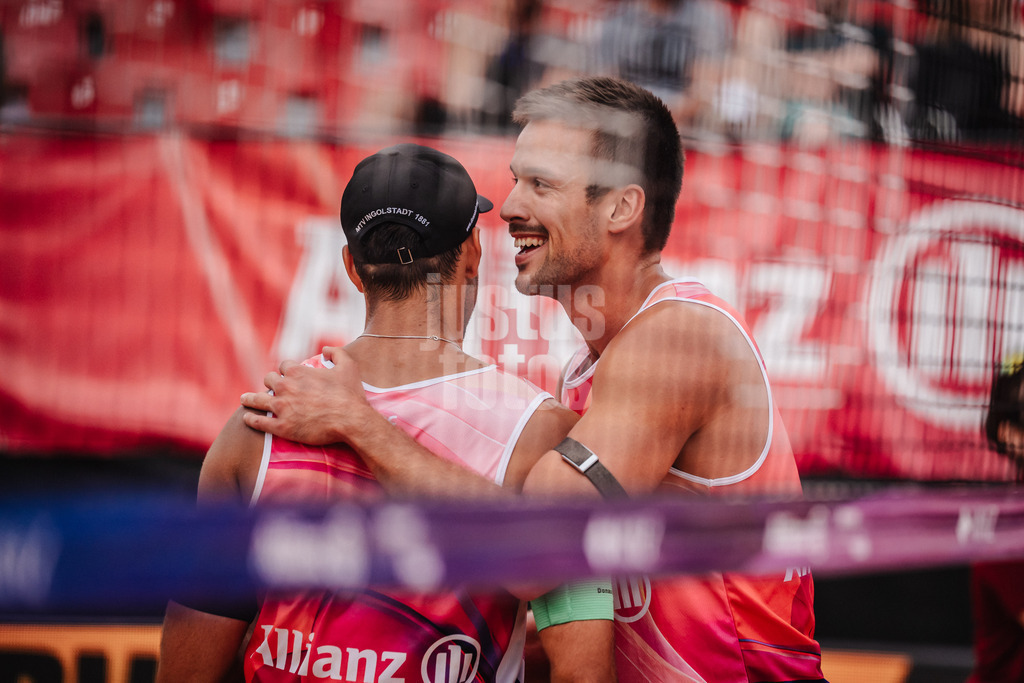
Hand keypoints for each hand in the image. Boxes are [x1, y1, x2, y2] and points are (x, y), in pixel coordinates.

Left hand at [239, 346, 372, 444]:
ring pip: (257, 400)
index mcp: (298, 372)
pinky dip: (252, 420)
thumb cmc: (350, 394)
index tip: (287, 375)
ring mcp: (282, 408)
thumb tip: (325, 349)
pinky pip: (260, 422)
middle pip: (269, 380)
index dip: (285, 370)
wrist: (351, 420)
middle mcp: (286, 387)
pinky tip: (247, 418)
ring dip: (250, 399)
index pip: (283, 366)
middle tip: (270, 388)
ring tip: (244, 399)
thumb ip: (336, 352)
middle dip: (270, 382)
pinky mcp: (282, 427)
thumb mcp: (348, 365)